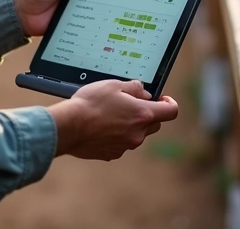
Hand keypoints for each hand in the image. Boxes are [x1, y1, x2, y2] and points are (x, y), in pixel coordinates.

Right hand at [47, 80, 178, 160]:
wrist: (68, 126)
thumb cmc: (90, 104)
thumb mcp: (114, 85)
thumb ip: (135, 87)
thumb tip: (144, 93)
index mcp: (143, 114)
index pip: (171, 111)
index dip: (169, 103)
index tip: (162, 99)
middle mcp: (138, 133)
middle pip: (155, 123)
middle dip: (147, 113)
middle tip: (131, 104)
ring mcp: (126, 146)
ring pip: (137, 134)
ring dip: (130, 125)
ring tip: (110, 114)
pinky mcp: (112, 154)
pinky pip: (121, 143)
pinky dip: (116, 135)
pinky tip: (101, 127)